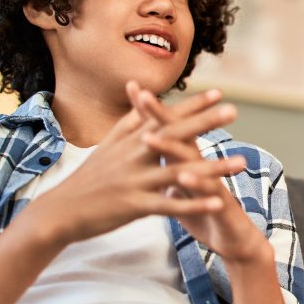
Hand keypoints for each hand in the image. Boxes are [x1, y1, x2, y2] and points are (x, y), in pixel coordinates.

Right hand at [25, 91, 244, 246]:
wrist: (60, 211)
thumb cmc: (88, 179)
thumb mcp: (107, 146)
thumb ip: (128, 122)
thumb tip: (139, 94)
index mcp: (131, 140)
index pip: (165, 116)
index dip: (192, 105)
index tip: (219, 92)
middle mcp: (135, 154)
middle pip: (174, 134)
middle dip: (205, 121)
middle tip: (233, 110)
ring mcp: (135, 179)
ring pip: (180, 171)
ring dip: (213, 167)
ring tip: (242, 162)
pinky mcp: (135, 205)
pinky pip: (170, 205)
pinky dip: (195, 203)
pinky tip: (218, 203)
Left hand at [126, 82, 271, 264]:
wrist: (237, 242)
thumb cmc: (207, 215)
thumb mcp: (183, 193)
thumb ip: (169, 174)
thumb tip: (155, 161)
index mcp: (188, 162)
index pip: (168, 131)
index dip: (151, 112)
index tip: (134, 88)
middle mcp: (200, 166)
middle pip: (180, 136)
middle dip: (161, 116)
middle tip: (143, 96)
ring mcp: (211, 183)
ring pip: (190, 162)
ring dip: (170, 148)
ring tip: (149, 137)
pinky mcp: (220, 205)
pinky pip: (206, 193)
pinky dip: (195, 185)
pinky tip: (182, 179)